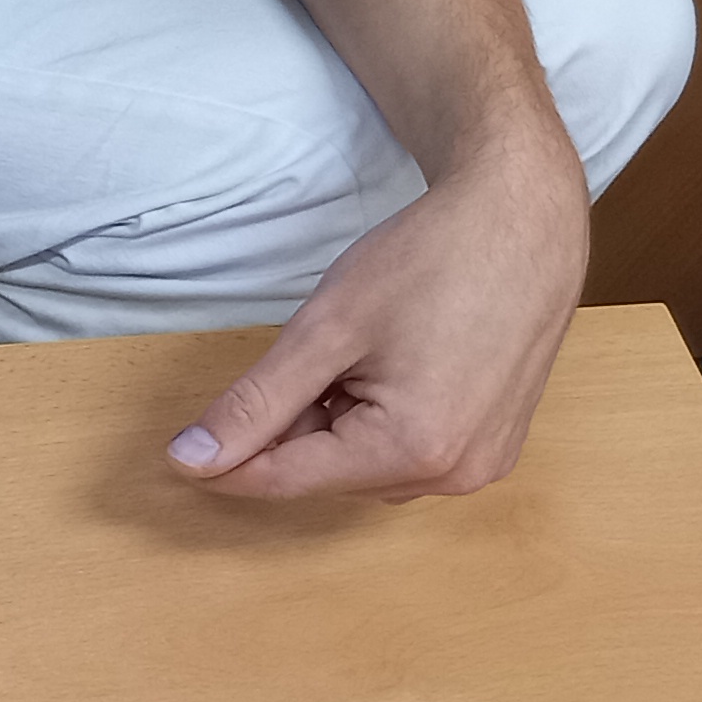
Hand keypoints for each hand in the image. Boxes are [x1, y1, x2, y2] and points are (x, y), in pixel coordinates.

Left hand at [168, 143, 588, 501]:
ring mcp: (481, 465)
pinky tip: (393, 364)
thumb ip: (254, 404)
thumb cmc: (431, 260)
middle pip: (326, 472)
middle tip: (313, 353)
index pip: (285, 481)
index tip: (177, 448)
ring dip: (337, 420)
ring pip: (363, 465)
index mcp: (413, 449)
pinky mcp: (493, 448)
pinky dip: (376, 421)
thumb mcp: (324, 330)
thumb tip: (189, 461)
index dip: (223, 463)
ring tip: (365, 351)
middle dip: (295, 426)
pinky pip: (406, 454)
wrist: (524, 220)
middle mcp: (455, 475)